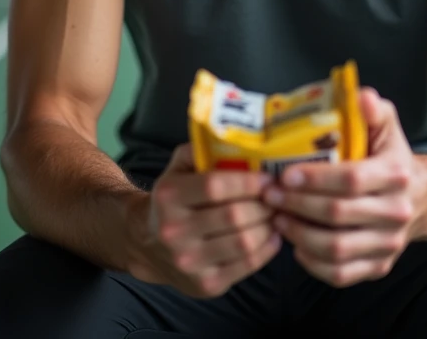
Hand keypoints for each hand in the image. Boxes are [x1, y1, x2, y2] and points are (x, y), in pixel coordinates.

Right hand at [126, 142, 281, 297]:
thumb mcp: (177, 168)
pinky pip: (246, 266)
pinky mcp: (205, 285)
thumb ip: (202, 150)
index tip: (268, 178)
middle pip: (234, 216)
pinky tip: (272, 235)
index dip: (247, 182)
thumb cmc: (173, 199)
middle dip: (264, 204)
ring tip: (277, 213)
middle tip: (278, 195)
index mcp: (169, 196)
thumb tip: (239, 141)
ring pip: (244, 242)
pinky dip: (267, 248)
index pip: (214, 187)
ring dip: (269, 225)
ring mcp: (189, 262)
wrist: (147, 244)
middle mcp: (175, 231)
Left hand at [261, 87, 426, 287]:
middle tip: (270, 196)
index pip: (351, 179)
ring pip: (336, 248)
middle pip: (338, 214)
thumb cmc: (390, 157)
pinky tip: (295, 245)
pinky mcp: (379, 266)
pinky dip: (313, 263)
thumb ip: (373, 109)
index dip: (315, 178)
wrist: (421, 198)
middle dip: (297, 205)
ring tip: (277, 219)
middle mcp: (396, 212)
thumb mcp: (387, 126)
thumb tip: (361, 96)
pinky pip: (341, 274)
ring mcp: (389, 244)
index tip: (285, 174)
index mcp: (395, 174)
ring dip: (299, 235)